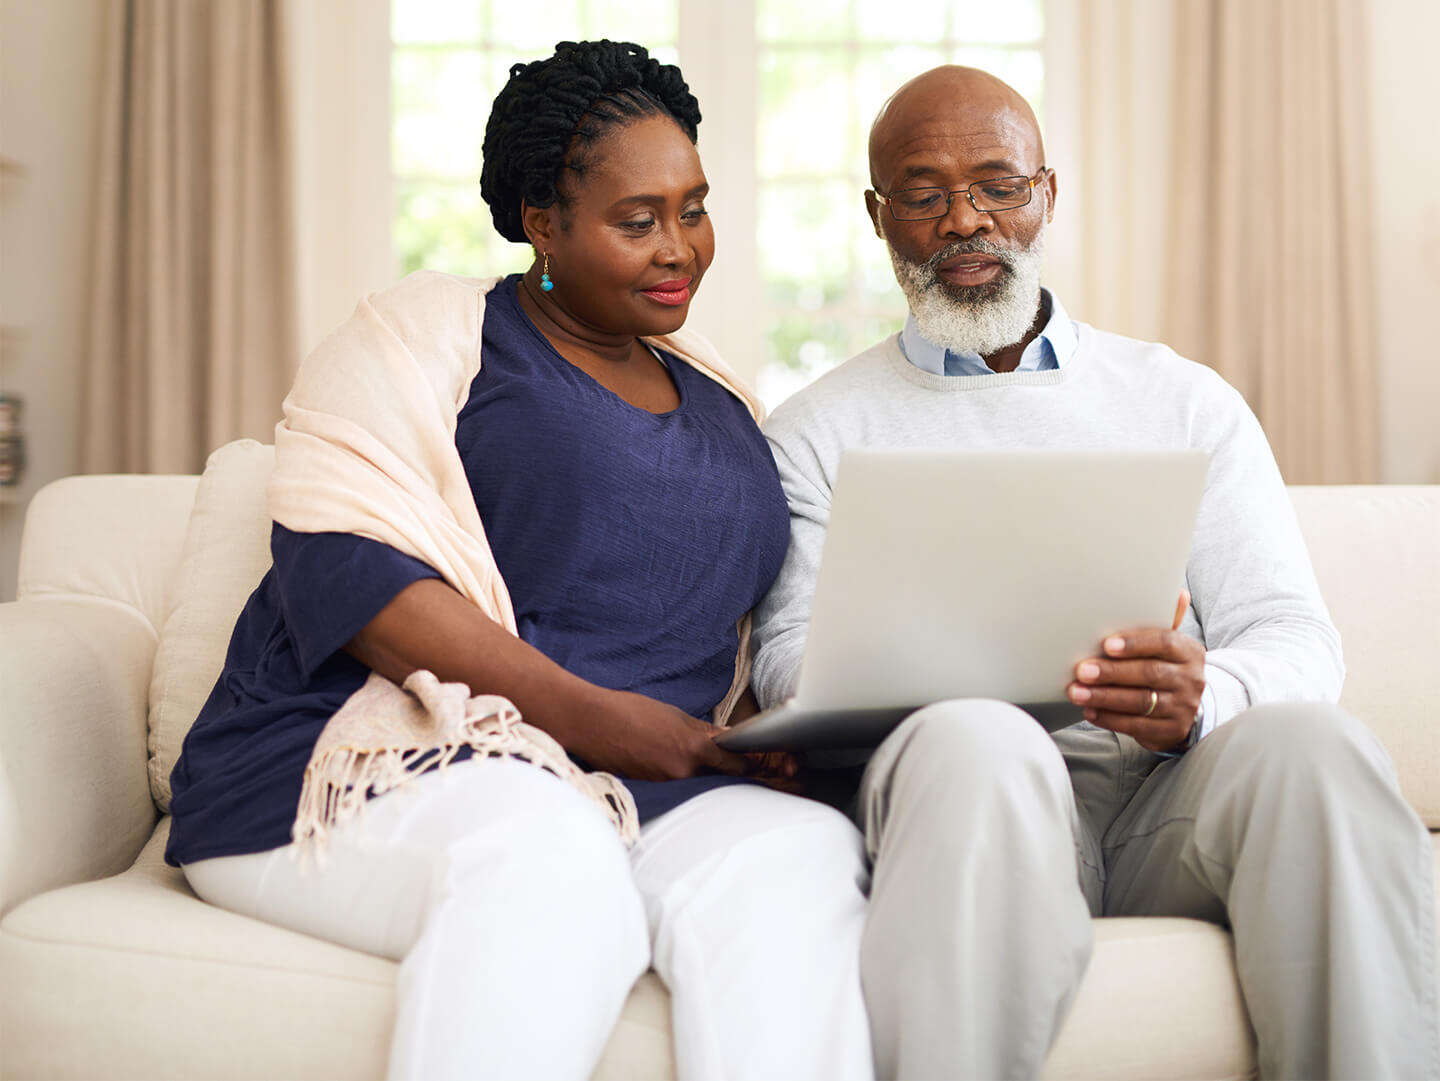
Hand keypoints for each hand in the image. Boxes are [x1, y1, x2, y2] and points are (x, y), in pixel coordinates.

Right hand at [577, 688, 799, 785]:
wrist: (589, 723)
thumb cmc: (629, 712)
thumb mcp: (674, 717)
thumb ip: (702, 734)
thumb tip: (727, 744)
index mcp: (694, 745)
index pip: (740, 759)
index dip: (764, 762)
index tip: (786, 763)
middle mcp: (685, 770)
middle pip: (730, 778)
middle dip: (755, 777)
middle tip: (785, 778)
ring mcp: (669, 783)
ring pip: (707, 786)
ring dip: (726, 783)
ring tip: (748, 781)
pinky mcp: (654, 790)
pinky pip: (684, 790)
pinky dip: (696, 786)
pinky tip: (702, 785)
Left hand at [1068, 590, 1205, 752]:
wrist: (1183, 707)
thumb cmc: (1163, 666)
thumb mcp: (1166, 645)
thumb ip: (1164, 621)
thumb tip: (1177, 592)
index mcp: (1189, 651)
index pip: (1165, 642)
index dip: (1135, 643)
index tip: (1107, 644)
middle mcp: (1192, 679)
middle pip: (1149, 673)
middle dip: (1112, 672)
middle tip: (1081, 670)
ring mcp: (1184, 707)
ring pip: (1141, 701)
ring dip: (1104, 697)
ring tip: (1076, 692)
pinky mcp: (1172, 730)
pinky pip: (1138, 726)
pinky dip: (1110, 719)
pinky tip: (1090, 711)